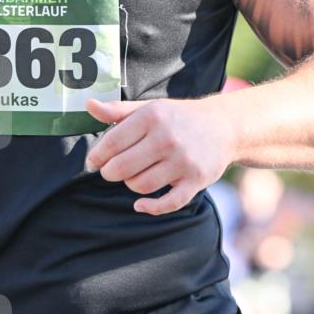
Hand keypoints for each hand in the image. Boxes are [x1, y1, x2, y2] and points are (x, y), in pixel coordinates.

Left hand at [85, 97, 236, 214]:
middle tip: (111, 172)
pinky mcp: (196, 181)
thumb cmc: (179, 118)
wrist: (224, 127)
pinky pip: (168, 204)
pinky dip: (150, 208)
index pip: (112, 143)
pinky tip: (140, 204)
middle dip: (110, 173)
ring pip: (141, 186)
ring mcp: (183, 162)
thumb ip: (118, 111)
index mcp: (152, 117)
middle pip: (122, 168)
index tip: (94, 162)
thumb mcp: (150, 108)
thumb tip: (89, 105)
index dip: (97, 156)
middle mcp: (167, 138)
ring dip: (130, 185)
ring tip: (133, 177)